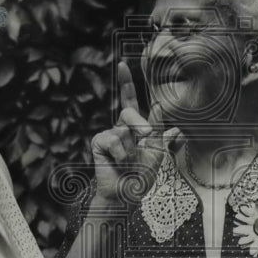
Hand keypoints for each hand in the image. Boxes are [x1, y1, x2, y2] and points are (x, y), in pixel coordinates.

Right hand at [90, 62, 176, 204]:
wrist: (127, 194)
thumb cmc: (142, 175)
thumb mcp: (157, 151)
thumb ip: (158, 129)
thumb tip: (159, 105)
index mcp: (134, 126)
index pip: (130, 99)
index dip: (126, 81)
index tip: (122, 63)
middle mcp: (120, 127)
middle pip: (129, 111)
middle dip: (140, 124)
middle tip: (146, 139)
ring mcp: (108, 134)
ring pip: (124, 130)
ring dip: (133, 151)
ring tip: (129, 164)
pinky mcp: (98, 142)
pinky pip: (114, 140)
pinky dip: (122, 155)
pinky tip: (118, 164)